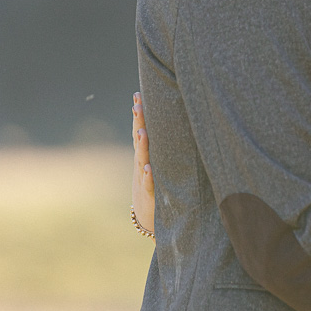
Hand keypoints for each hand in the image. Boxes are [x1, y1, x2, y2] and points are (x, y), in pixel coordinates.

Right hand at [131, 92, 155, 232]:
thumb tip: (172, 121)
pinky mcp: (150, 195)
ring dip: (143, 146)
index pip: (142, 128)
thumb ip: (163, 144)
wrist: (149, 217)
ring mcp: (144, 177)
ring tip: (143, 131)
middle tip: (138, 104)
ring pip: (143, 159)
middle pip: (140, 139)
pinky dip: (149, 177)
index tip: (138, 93)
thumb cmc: (158, 184)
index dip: (140, 112)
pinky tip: (149, 169)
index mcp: (146, 153)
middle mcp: (143, 162)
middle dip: (139, 121)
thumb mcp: (159, 163)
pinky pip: (150, 185)